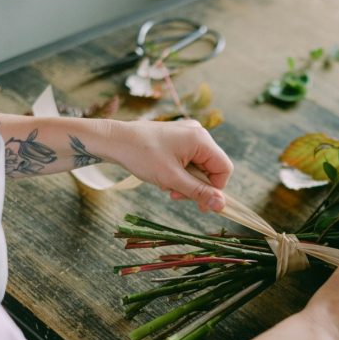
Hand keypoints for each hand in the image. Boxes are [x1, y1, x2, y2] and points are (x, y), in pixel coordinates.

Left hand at [108, 119, 232, 210]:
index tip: (199, 203)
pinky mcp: (178, 137)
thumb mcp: (172, 179)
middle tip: (176, 195)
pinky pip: (189, 159)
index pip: (224, 169)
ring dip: (186, 181)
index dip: (215, 189)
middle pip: (211, 168)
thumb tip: (222, 205)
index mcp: (201, 139)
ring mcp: (188, 134)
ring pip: (199, 166)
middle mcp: (198, 133)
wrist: (115, 140)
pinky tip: (164, 176)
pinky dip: (180, 172)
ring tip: (167, 185)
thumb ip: (198, 192)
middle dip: (195, 186)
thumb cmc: (142, 155)